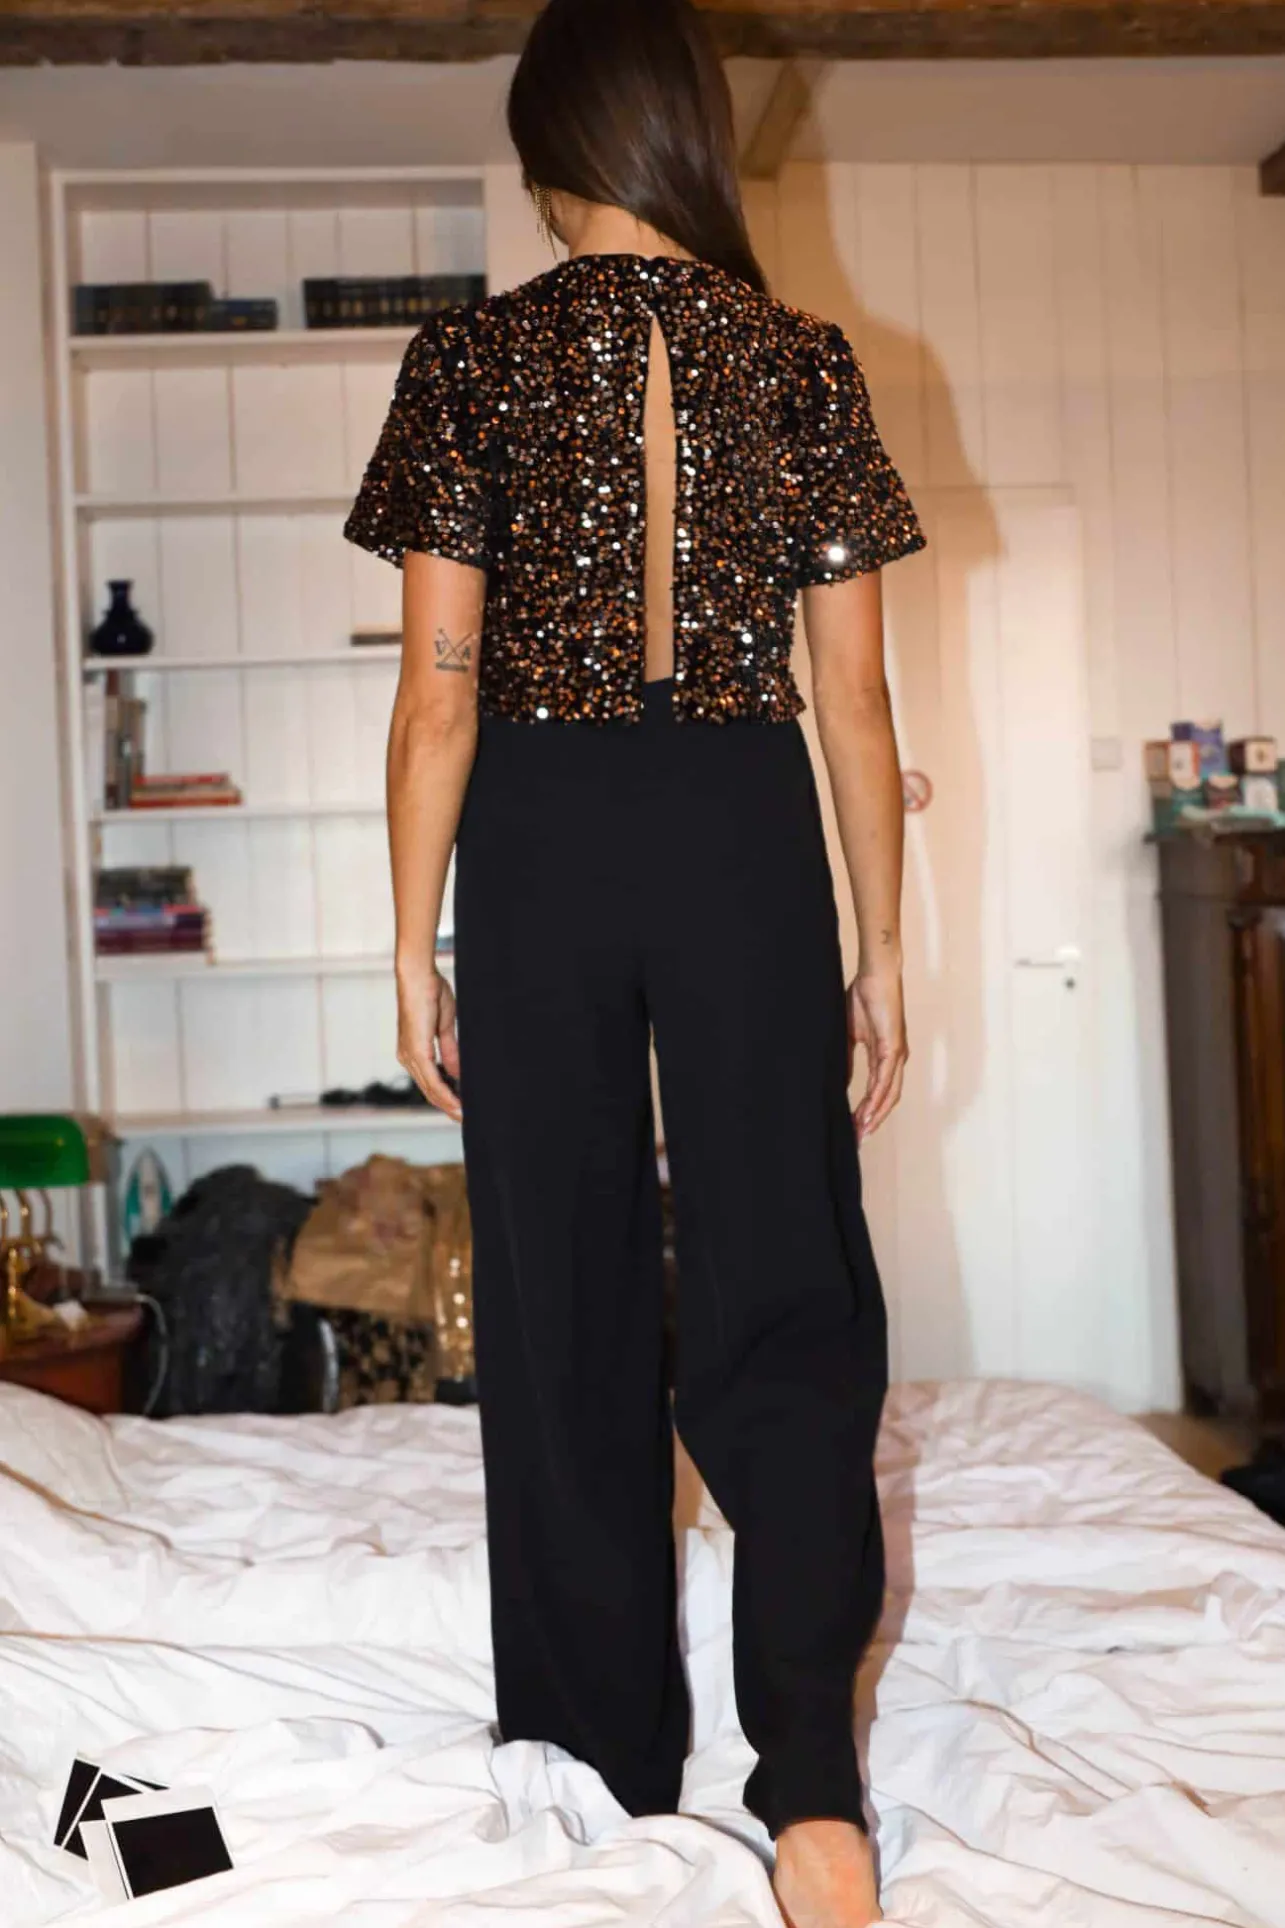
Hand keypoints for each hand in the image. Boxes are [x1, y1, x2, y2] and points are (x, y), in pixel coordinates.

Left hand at [396, 962, 461, 1121]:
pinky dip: (444, 1093)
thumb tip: (456, 1072)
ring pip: (429, 1089)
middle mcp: (408, 1056)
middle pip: (428, 1090)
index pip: (430, 1081)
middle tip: (464, 1118)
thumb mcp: (443, 1027)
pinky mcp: (416, 1051)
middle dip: (447, 1106)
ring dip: (447, 1104)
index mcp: (413, 1051)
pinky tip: (456, 1103)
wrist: (419, 977)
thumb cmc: (430, 993)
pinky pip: (431, 1079)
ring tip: (463, 1115)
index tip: (461, 1106)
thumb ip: (449, 1051)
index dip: (445, 1096)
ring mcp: (410, 1055)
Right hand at [847, 968, 906, 1141]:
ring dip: (876, 1114)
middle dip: (872, 1120)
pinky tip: (869, 1110)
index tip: (855, 1127)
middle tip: (858, 1138)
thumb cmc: (864, 998)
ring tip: (863, 1131)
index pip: (877, 1090)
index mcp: (884, 1055)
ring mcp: (896, 1053)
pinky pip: (887, 1078)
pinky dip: (879, 1096)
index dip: (867, 1110)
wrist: (875, 975)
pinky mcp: (894, 1046)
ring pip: (889, 1093)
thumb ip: (847, 1058)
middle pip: (886, 1098)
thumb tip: (842, 1081)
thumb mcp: (850, 1034)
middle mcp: (894, 1058)